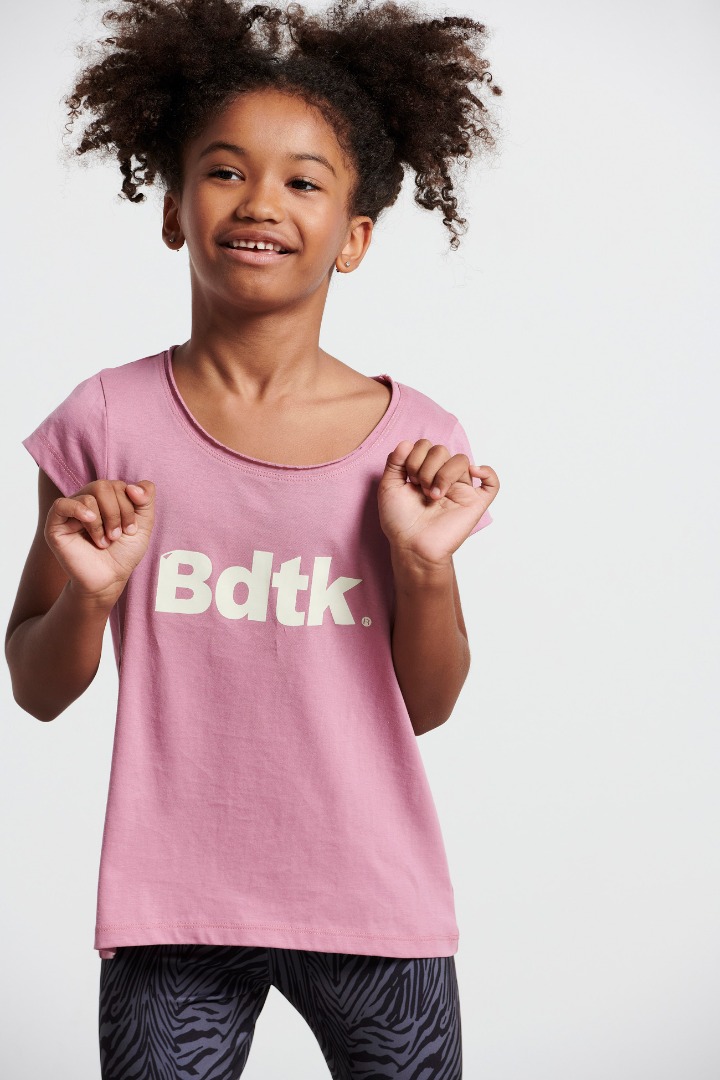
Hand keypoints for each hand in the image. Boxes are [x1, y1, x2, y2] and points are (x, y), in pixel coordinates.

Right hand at [44, 479, 155, 604]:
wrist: (109, 579)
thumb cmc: (123, 553)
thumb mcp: (143, 524)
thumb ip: (146, 499)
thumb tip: (133, 486)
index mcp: (106, 497)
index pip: (119, 485)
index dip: (130, 506)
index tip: (131, 529)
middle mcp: (87, 500)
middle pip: (103, 487)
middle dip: (117, 513)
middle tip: (117, 536)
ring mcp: (71, 511)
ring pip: (88, 496)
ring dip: (103, 522)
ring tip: (104, 541)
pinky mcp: (55, 525)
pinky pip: (62, 504)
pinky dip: (79, 510)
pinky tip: (89, 520)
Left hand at [377, 440, 497, 565]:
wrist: (412, 546)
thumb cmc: (399, 521)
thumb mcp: (389, 487)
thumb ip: (394, 462)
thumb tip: (407, 443)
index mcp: (424, 471)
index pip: (425, 446)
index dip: (414, 457)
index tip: (408, 478)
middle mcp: (443, 477)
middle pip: (442, 449)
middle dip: (426, 466)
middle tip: (420, 488)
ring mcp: (460, 489)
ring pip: (461, 460)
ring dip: (444, 474)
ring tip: (434, 495)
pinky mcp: (474, 503)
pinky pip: (493, 483)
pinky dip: (487, 472)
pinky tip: (474, 473)